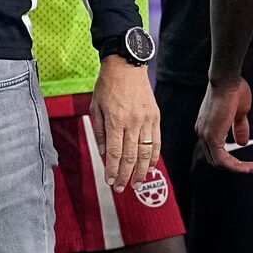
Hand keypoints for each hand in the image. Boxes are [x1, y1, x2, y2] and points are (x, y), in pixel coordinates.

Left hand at [89, 57, 159, 190]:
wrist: (126, 65)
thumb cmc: (107, 85)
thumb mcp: (95, 106)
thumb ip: (99, 131)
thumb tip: (102, 153)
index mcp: (115, 120)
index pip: (114, 152)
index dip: (112, 169)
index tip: (110, 180)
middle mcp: (132, 122)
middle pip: (130, 156)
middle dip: (125, 175)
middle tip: (120, 187)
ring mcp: (146, 120)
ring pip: (146, 152)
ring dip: (142, 171)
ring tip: (137, 184)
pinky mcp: (155, 117)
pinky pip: (156, 142)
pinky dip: (154, 157)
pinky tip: (151, 167)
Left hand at [194, 77, 252, 172]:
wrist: (227, 80)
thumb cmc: (233, 90)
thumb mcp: (239, 113)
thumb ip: (239, 128)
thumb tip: (242, 143)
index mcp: (206, 126)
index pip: (214, 149)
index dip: (230, 158)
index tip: (245, 161)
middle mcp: (202, 131)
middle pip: (215, 158)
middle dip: (233, 165)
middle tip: (249, 167)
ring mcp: (205, 134)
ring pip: (218, 161)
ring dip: (236, 167)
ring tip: (250, 168)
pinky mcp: (212, 137)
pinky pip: (222, 160)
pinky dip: (235, 166)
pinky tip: (246, 166)